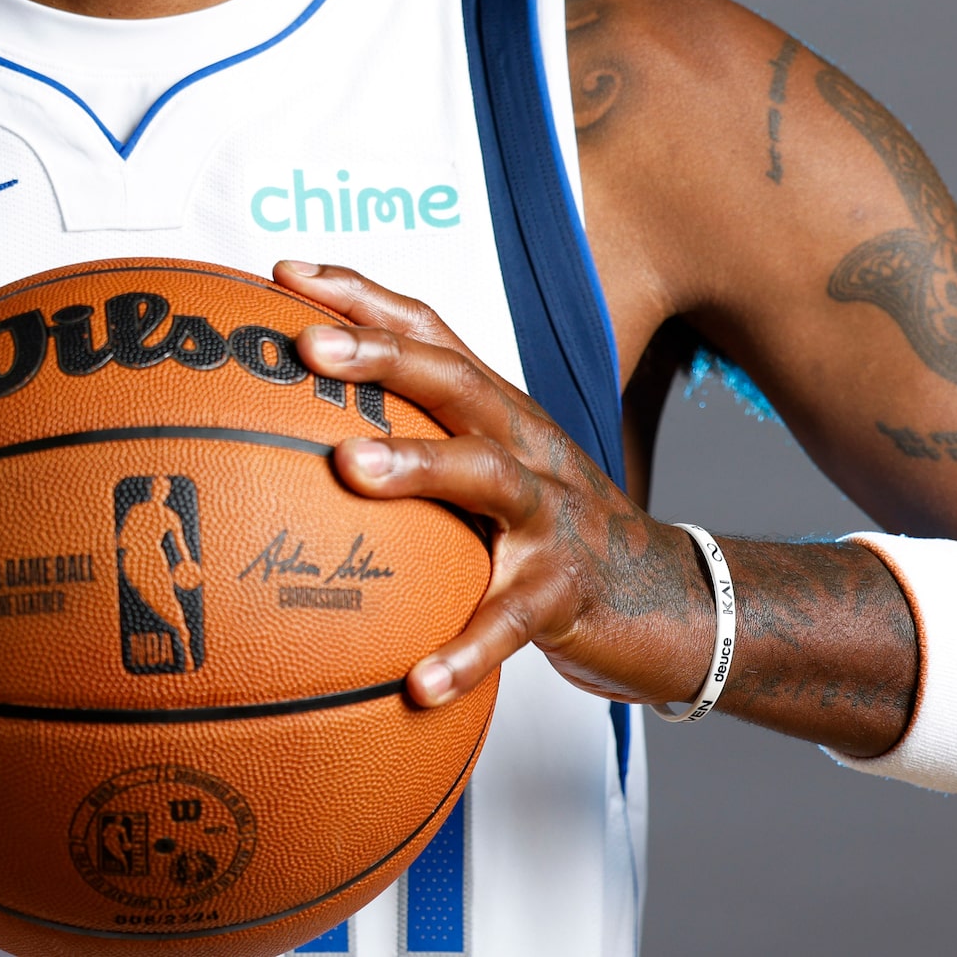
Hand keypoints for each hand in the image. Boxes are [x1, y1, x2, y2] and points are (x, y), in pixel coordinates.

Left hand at [277, 261, 708, 709]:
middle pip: (454, 381)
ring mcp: (554, 517)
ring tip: (347, 466)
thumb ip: (417, 448)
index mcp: (499, 415)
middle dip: (380, 355)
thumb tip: (298, 444)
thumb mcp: (490, 476)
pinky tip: (417, 683)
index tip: (285, 274)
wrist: (672, 602)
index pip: (430, 334)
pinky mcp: (568, 591)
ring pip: (489, 475)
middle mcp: (527, 448)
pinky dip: (467, 649)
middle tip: (307, 346)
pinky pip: (512, 620)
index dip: (362, 297)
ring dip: (417, 465)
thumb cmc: (553, 534)